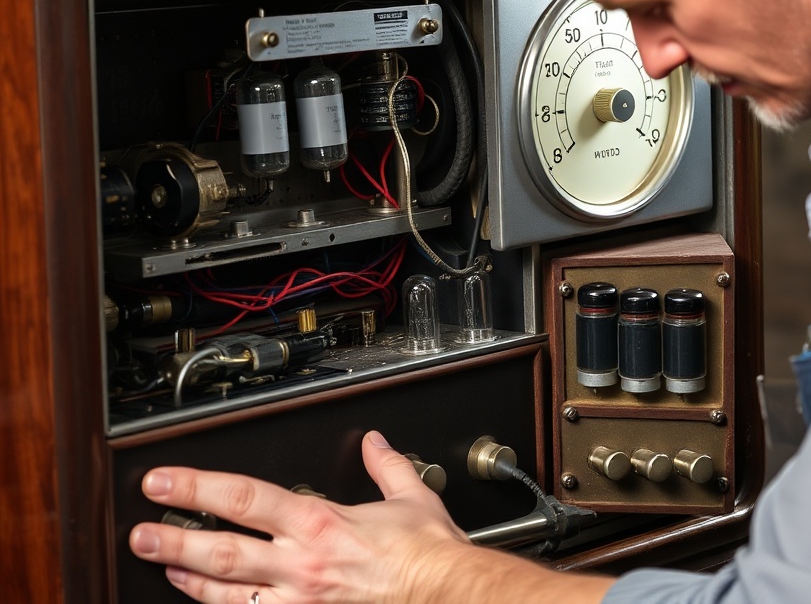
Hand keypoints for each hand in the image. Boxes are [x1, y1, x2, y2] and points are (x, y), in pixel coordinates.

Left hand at [129, 430, 469, 602]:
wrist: (449, 595)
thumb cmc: (429, 555)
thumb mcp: (410, 497)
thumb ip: (386, 466)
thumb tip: (374, 443)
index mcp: (319, 523)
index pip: (245, 499)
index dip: (197, 488)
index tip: (165, 482)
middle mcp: (301, 564)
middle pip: (223, 551)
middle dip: (174, 541)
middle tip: (140, 534)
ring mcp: (301, 601)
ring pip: (230, 594)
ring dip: (191, 580)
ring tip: (163, 571)